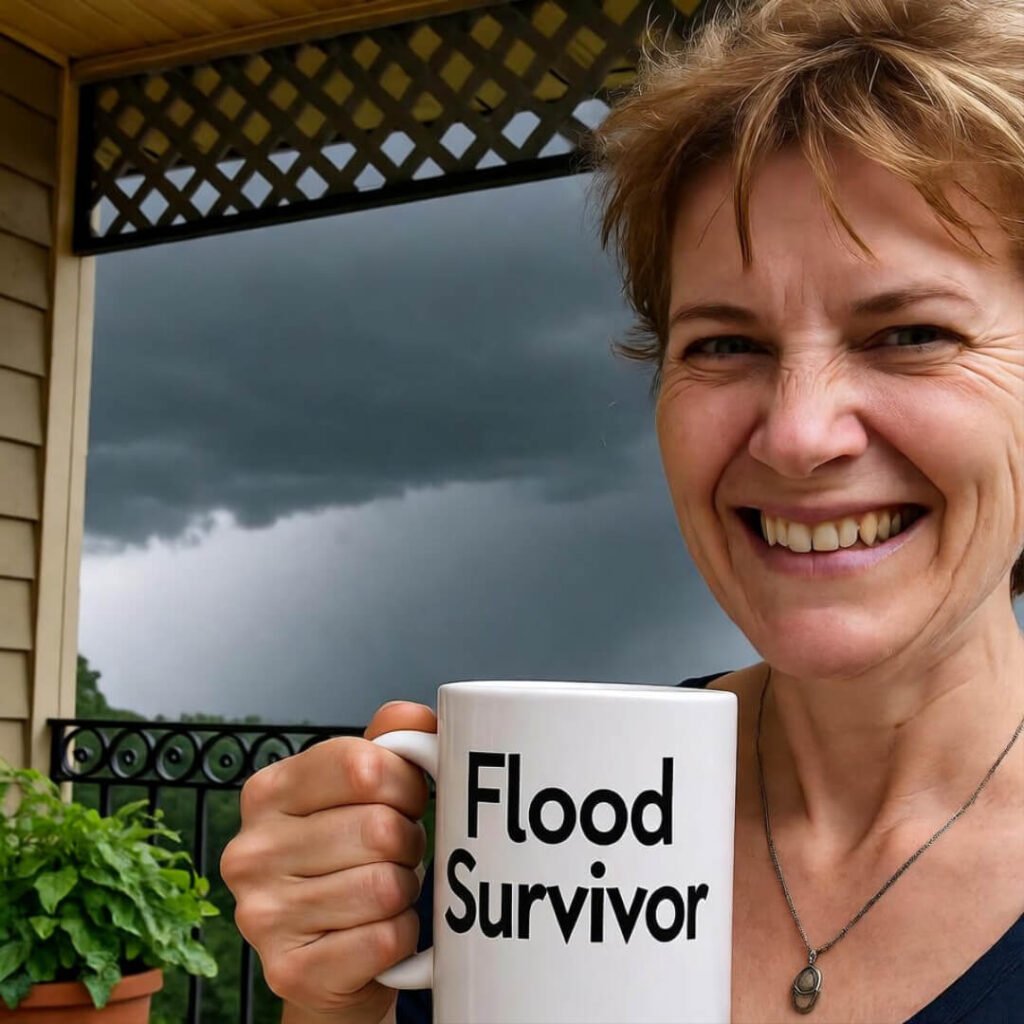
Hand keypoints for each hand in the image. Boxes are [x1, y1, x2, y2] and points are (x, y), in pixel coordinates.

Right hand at [222, 701, 436, 1023]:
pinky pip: (384, 940)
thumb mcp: (362, 790)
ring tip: (386, 891)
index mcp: (268, 791)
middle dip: (409, 842)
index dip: (405, 782)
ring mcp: (262, 915)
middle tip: (398, 854)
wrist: (333, 958)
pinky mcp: (288, 972)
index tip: (407, 799)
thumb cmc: (353, 858)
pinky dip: (401, 936)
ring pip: (384, 886)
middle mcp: (251, 850)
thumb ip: (389, 743)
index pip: (362, 764)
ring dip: (405, 891)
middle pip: (379, 828)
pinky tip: (382, 934)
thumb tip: (420, 719)